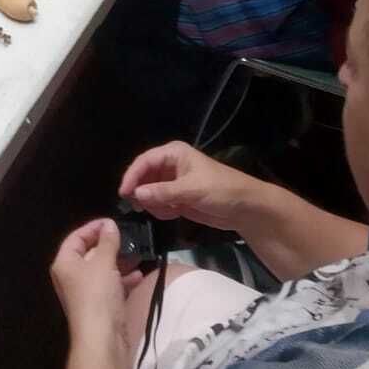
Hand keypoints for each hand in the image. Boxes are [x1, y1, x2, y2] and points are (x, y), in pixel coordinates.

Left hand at [50, 219, 137, 337]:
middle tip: (128, 237)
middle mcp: (72, 277)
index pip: (75, 237)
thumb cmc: (97, 295)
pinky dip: (123, 280)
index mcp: (65, 263)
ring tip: (138, 254)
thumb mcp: (103, 263)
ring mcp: (86, 293)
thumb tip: (109, 224)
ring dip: (120, 262)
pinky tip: (139, 276)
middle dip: (109, 245)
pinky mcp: (100, 306)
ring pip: (102, 270)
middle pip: (90, 253)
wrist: (102, 338)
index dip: (92, 227)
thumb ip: (108, 241)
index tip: (111, 222)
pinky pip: (111, 286)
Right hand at [119, 141, 263, 230]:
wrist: (245, 208)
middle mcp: (170, 166)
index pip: (144, 161)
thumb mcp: (192, 190)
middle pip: (144, 177)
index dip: (132, 176)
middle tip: (140, 208)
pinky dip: (162, 211)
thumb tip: (136, 194)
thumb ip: (163, 192)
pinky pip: (159, 204)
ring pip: (150, 193)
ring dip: (154, 204)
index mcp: (173, 154)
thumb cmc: (221, 190)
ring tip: (169, 211)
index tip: (124, 194)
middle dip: (142, 193)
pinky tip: (174, 214)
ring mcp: (173, 183)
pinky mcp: (178, 199)